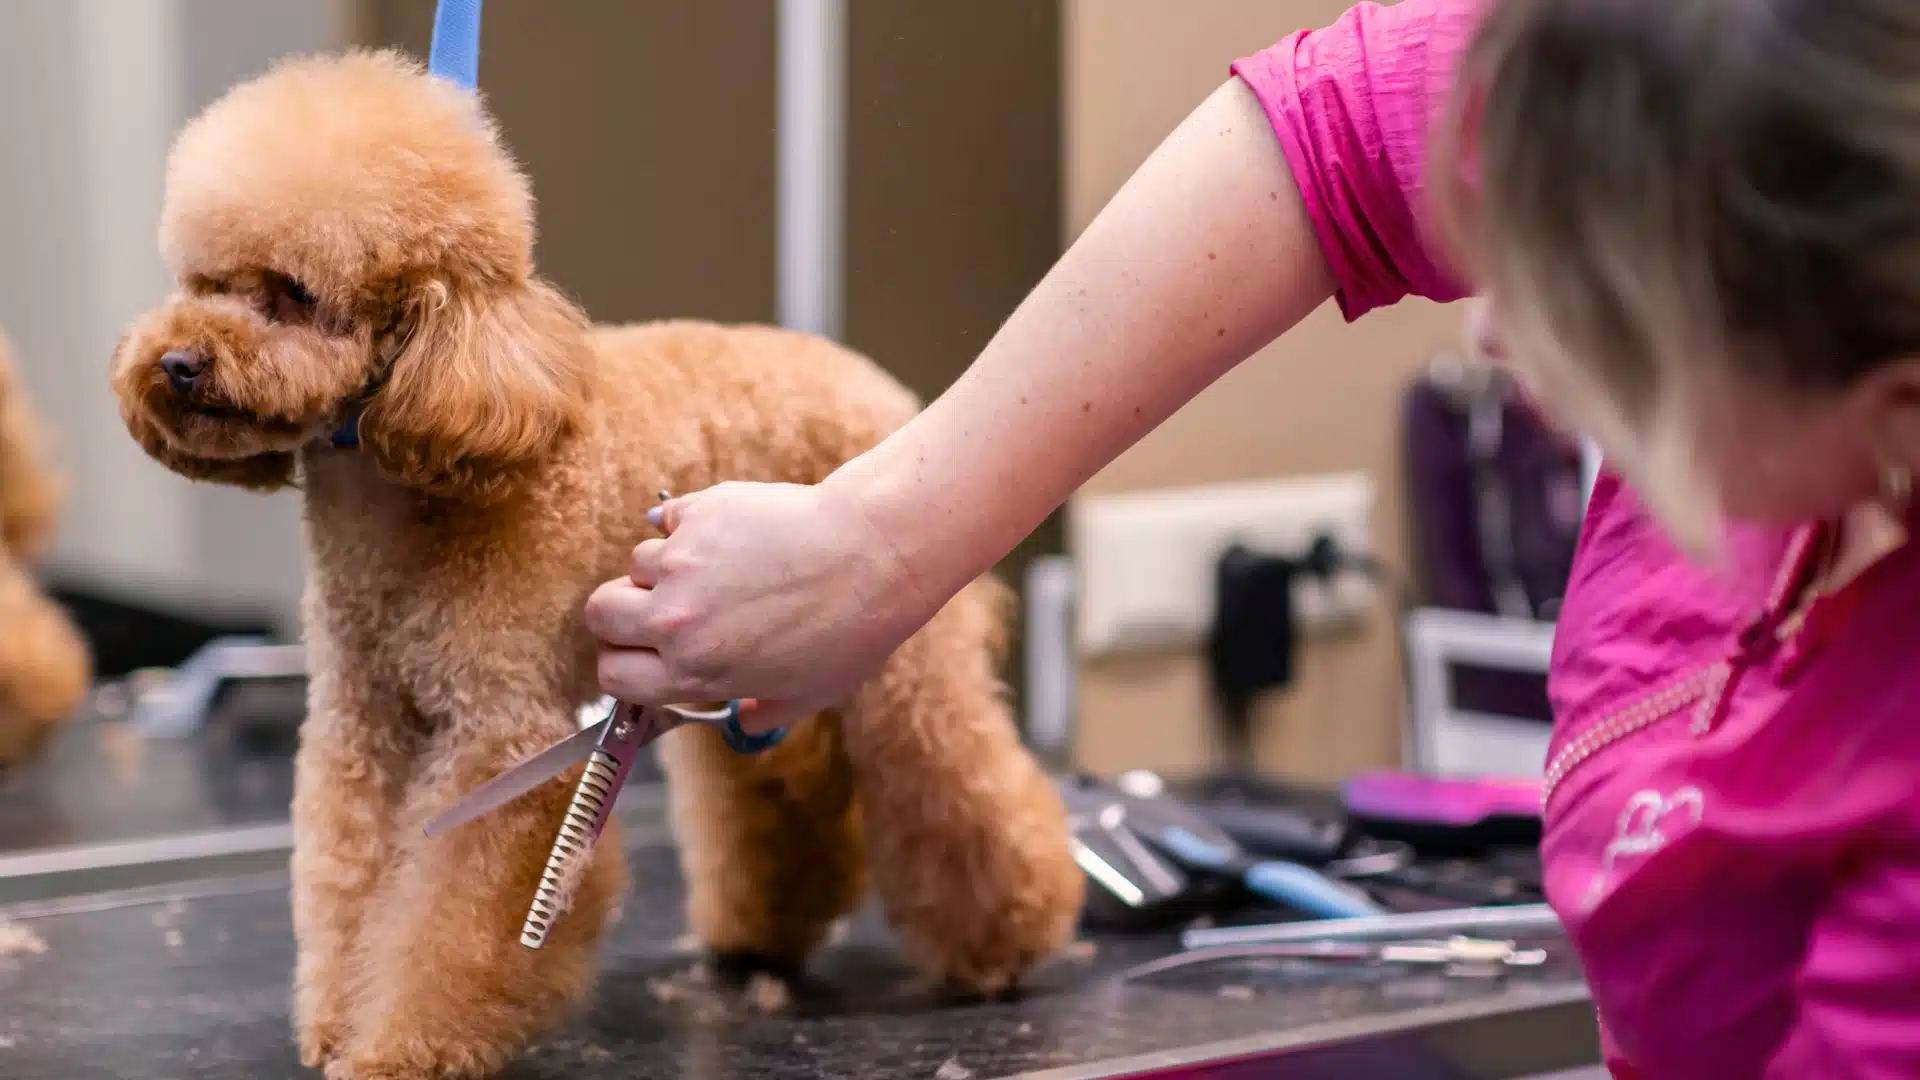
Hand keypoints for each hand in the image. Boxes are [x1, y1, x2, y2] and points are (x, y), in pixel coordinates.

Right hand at [586, 478, 936, 731]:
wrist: (874, 556)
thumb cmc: (850, 629)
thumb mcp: (808, 693)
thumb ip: (764, 711)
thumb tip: (744, 718)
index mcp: (695, 672)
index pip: (612, 675)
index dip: (621, 663)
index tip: (640, 652)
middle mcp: (677, 620)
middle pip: (600, 613)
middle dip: (621, 611)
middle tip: (656, 605)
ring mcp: (684, 563)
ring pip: (639, 562)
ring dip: (666, 565)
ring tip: (720, 566)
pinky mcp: (700, 514)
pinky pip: (671, 518)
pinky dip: (691, 523)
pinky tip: (734, 532)